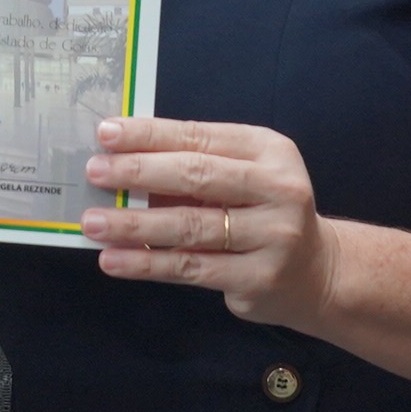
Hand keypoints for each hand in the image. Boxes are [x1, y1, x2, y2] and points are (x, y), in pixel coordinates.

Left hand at [81, 117, 341, 329]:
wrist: (316, 273)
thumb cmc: (262, 212)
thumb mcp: (241, 176)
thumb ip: (193, 167)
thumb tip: (120, 161)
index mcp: (269, 150)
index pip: (200, 137)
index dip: (151, 134)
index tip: (106, 134)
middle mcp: (277, 189)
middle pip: (197, 176)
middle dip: (139, 172)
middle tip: (94, 172)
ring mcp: (272, 236)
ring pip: (190, 226)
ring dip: (135, 224)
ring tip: (93, 222)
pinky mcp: (258, 278)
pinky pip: (191, 268)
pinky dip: (147, 263)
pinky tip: (114, 260)